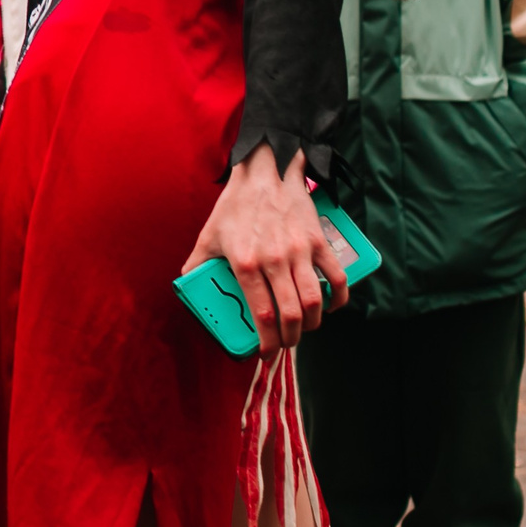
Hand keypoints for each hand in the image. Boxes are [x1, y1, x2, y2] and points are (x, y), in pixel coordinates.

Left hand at [181, 147, 346, 356]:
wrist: (264, 173)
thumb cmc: (235, 206)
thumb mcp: (208, 236)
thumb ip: (197, 264)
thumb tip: (187, 286)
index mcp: (245, 263)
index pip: (261, 315)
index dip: (266, 341)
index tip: (265, 353)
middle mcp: (274, 260)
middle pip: (290, 315)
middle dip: (290, 339)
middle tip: (286, 345)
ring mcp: (299, 252)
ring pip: (314, 302)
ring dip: (312, 323)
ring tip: (304, 328)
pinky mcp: (318, 242)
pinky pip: (337, 277)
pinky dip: (338, 298)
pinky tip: (330, 306)